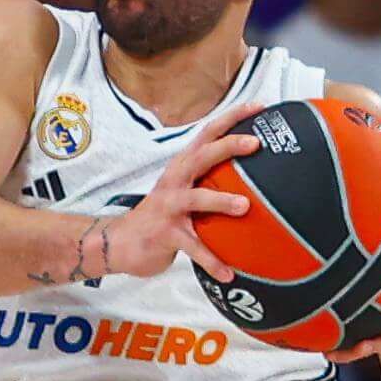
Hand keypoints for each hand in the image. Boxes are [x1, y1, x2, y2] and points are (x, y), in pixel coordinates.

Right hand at [70, 125, 255, 282]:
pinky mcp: (165, 234)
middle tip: (255, 143)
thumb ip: (209, 181)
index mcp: (183, 166)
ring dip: (220, 201)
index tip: (259, 107)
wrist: (120, 242)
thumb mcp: (183, 191)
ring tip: (245, 206)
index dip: (232, 118)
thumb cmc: (161, 216)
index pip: (208, 133)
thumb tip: (253, 180)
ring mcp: (169, 207)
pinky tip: (228, 273)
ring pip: (196, 198)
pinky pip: (193, 248)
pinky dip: (211, 261)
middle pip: (202, 155)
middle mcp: (175, 180)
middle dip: (228, 147)